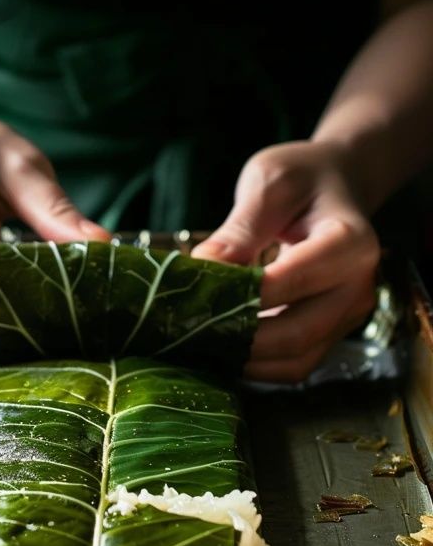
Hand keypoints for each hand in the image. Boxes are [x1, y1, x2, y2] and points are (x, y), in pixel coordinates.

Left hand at [192, 141, 380, 381]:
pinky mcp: (331, 333)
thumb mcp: (268, 185)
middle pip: (296, 334)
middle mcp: (358, 287)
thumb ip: (238, 230)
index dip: (242, 296)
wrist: (335, 187)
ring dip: (245, 360)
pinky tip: (222, 348)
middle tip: (188, 333)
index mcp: (349, 243)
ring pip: (295, 361)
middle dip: (239, 338)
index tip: (196, 297)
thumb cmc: (302, 180)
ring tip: (200, 345)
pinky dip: (257, 366)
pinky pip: (294, 365)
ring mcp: (347, 316)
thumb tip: (203, 270)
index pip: (292, 281)